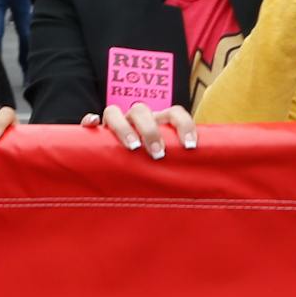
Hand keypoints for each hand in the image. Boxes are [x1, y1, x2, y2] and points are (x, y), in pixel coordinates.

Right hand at [80, 103, 196, 158]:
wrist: (123, 168)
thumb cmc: (151, 165)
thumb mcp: (168, 164)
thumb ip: (180, 167)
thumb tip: (206, 186)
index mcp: (158, 121)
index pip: (174, 112)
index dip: (184, 125)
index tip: (190, 146)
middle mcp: (137, 119)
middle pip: (141, 110)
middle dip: (151, 131)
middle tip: (158, 154)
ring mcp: (115, 123)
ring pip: (114, 112)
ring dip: (124, 128)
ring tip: (132, 147)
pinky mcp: (96, 132)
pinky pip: (89, 121)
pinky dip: (90, 121)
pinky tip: (93, 124)